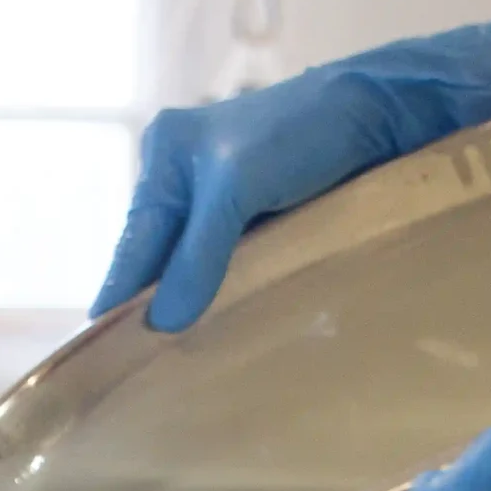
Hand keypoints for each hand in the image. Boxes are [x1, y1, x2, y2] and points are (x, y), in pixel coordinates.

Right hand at [91, 24, 490, 331]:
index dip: (120, 303)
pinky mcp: (261, 221)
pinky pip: (230, 271)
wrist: (382, 111)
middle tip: (149, 379)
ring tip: (184, 370)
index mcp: (164, 159)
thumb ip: (198, 253)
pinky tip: (226, 336)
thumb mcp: (236, 186)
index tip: (108, 363)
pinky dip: (227, 301)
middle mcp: (185, 181)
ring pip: (194, 273)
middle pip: (158, 264)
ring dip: (195, 313)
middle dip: (156, 312)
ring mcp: (223, 203)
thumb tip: (163, 322)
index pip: (131, 248)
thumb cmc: (303, 131)